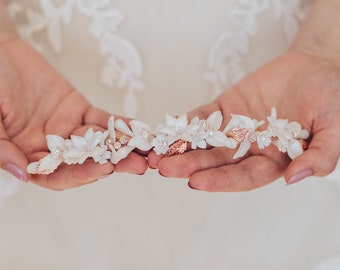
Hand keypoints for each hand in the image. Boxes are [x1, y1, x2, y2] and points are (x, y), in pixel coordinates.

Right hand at [0, 37, 147, 189]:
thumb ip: (2, 148)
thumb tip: (23, 174)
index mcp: (28, 156)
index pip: (57, 175)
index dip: (81, 175)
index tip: (104, 169)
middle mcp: (51, 148)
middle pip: (85, 162)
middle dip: (113, 164)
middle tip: (139, 166)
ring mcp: (68, 129)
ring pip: (98, 143)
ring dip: (123, 147)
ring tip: (146, 149)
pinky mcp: (79, 110)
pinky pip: (101, 120)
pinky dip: (119, 125)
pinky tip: (137, 128)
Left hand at [148, 49, 339, 190]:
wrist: (316, 67)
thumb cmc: (330, 99)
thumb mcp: (334, 128)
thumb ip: (320, 155)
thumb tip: (295, 178)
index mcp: (273, 161)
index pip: (242, 176)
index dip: (220, 180)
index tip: (195, 182)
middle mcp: (249, 149)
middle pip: (215, 161)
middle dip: (189, 165)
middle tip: (164, 168)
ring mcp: (235, 128)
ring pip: (204, 142)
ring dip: (181, 147)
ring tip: (156, 153)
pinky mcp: (225, 108)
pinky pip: (203, 117)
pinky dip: (186, 123)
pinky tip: (168, 129)